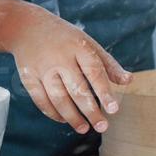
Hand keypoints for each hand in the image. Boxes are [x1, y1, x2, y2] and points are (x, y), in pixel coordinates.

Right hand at [8, 8, 132, 133]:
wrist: (27, 27)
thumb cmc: (64, 38)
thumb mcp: (88, 44)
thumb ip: (108, 64)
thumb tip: (128, 81)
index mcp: (78, 47)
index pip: (94, 72)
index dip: (104, 92)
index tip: (113, 110)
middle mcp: (60, 58)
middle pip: (77, 89)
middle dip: (90, 111)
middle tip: (102, 127)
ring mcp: (43, 68)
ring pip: (58, 97)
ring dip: (72, 116)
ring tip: (84, 128)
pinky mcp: (29, 77)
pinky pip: (41, 99)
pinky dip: (52, 113)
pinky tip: (64, 119)